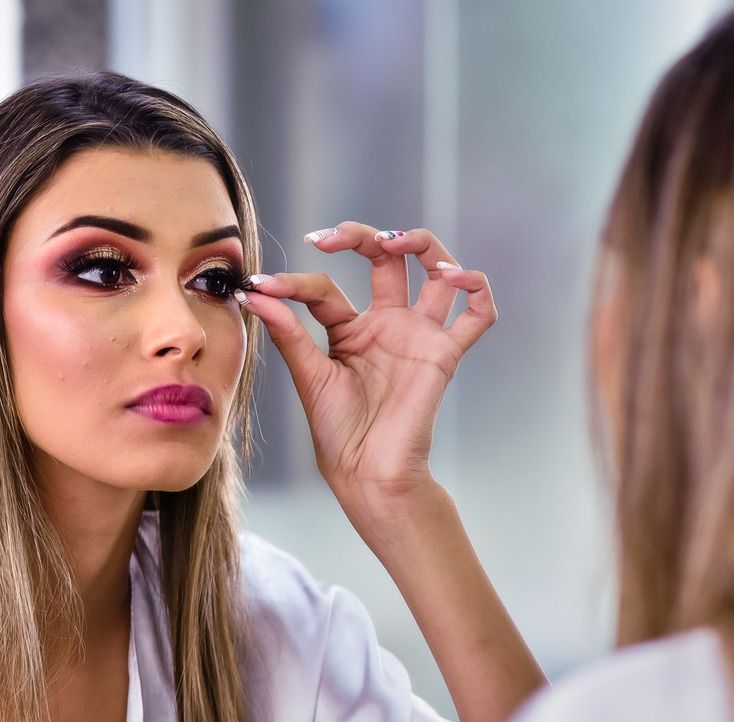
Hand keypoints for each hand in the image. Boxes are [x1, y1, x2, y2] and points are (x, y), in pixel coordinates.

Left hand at [240, 222, 495, 537]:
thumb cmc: (338, 434)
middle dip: (364, 236)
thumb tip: (256, 293)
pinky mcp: (444, 354)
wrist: (366, 473)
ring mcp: (419, 336)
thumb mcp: (308, 375)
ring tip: (397, 241)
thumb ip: (289, 332)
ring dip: (424, 246)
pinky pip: (477, 314)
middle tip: (333, 236)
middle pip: (389, 259)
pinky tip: (453, 275)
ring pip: (438, 271)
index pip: (328, 287)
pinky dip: (476, 286)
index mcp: (353, 330)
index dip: (295, 282)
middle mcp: (389, 324)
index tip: (262, 287)